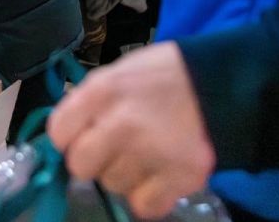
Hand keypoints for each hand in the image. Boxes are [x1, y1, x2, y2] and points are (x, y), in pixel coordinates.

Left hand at [46, 42, 215, 219]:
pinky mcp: (182, 176)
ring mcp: (152, 152)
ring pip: (113, 186)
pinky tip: (160, 174)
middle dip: (94, 161)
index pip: (59, 133)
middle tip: (114, 149)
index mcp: (102, 91)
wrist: (220, 81)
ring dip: (125, 176)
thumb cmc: (161, 75)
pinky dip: (151, 196)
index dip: (68, 139)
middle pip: (81, 166)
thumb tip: (64, 136)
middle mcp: (122, 123)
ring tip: (146, 153)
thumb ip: (88, 103)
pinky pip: (144, 206)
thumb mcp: (116, 73)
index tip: (82, 137)